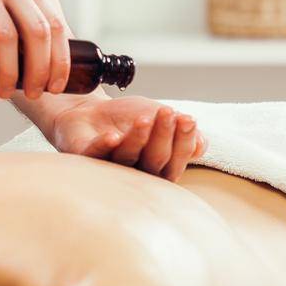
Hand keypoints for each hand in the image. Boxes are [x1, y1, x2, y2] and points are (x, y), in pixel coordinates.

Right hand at [0, 0, 70, 98]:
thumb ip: (9, 1)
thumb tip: (26, 47)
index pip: (53, 21)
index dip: (60, 58)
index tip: (56, 84)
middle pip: (37, 32)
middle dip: (40, 70)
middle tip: (33, 92)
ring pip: (6, 38)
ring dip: (9, 73)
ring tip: (4, 91)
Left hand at [45, 95, 206, 180]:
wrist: (91, 111)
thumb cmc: (128, 119)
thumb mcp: (161, 119)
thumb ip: (181, 132)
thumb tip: (200, 145)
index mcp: (156, 169)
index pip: (175, 162)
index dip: (183, 142)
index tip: (188, 119)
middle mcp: (134, 174)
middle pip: (154, 162)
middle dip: (164, 136)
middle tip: (167, 112)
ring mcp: (109, 167)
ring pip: (127, 158)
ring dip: (137, 138)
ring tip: (144, 118)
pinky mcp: (85, 160)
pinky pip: (96, 155)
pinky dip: (104, 146)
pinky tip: (112, 137)